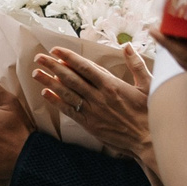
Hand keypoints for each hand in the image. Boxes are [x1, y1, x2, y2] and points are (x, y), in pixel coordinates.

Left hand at [33, 47, 153, 158]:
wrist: (148, 139)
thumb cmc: (150, 112)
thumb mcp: (149, 84)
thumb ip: (136, 64)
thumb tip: (128, 46)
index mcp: (112, 84)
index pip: (85, 67)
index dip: (69, 58)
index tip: (55, 50)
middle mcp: (98, 96)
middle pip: (71, 78)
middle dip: (53, 66)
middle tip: (38, 58)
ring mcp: (92, 110)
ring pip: (67, 93)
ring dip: (49, 82)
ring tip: (36, 73)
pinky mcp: (89, 124)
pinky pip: (69, 110)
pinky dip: (56, 101)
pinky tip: (45, 93)